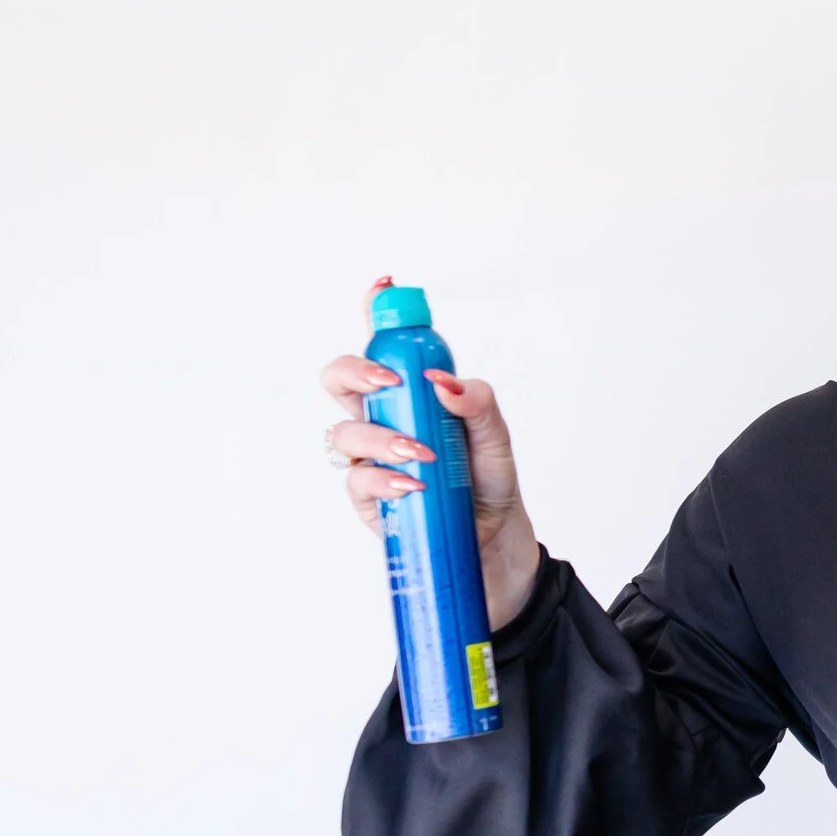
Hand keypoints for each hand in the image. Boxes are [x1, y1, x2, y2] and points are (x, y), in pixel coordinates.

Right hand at [319, 276, 542, 626]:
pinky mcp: (368, 502)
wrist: (495, 546)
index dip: (375, 312)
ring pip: (341, 433)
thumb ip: (479, 405)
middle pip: (339, 381)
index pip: (385, 347)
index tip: (382, 288)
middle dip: (353, 371)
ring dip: (378, 437)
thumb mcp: (497, 441)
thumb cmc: (488, 486)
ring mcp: (369, 462)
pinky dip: (382, 479)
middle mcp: (382, 422)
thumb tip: (444, 383)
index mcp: (411, 397)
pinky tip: (412, 483)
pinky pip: (356, 483)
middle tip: (389, 383)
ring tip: (419, 453)